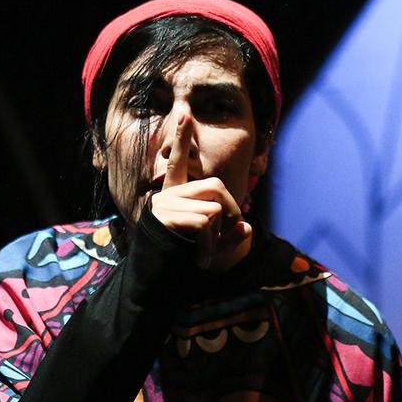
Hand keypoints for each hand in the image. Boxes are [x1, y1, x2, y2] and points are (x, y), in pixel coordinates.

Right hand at [148, 113, 252, 269]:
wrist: (154, 288)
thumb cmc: (180, 268)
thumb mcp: (210, 249)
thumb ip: (229, 237)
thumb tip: (248, 227)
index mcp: (172, 199)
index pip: (177, 164)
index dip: (181, 138)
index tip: (184, 114)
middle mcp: (165, 197)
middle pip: (216, 187)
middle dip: (231, 214)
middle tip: (222, 240)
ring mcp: (164, 206)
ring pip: (215, 208)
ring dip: (218, 236)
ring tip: (201, 255)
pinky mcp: (165, 217)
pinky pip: (206, 221)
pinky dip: (210, 244)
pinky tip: (197, 259)